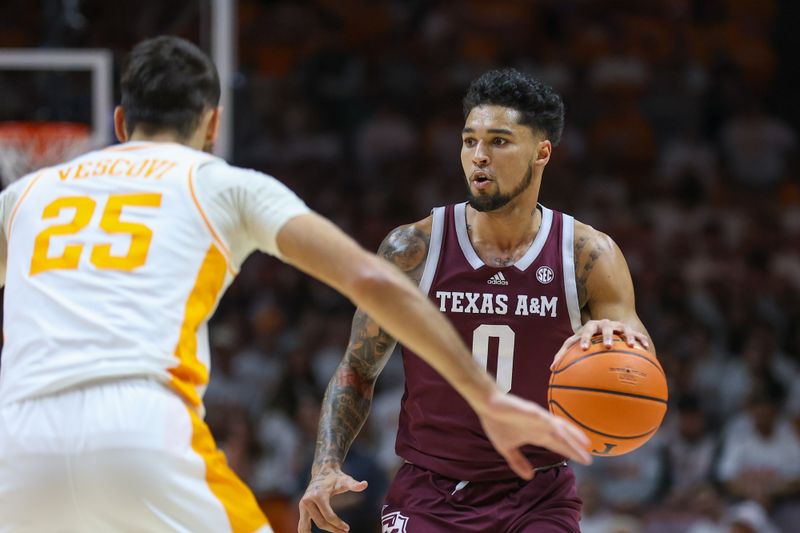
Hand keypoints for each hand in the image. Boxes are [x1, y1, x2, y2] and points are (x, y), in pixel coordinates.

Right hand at [298, 466, 367, 532]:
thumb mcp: (345, 480)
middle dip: (333, 529)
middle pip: (320, 522)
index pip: (328, 516)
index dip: (338, 524)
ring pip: (307, 525)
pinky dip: (304, 531)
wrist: (323, 471)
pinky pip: (301, 523)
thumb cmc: (336, 477)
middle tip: (344, 532)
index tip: (347, 528)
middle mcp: (308, 500)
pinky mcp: (302, 507)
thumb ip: (354, 484)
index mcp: (318, 495)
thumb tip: (364, 484)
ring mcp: (303, 505)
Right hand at [476, 391, 591, 479]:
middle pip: (562, 439)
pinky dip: (557, 425)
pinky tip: (565, 432)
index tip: (583, 461)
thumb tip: (529, 477)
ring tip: (586, 444)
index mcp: (536, 435)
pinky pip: (547, 420)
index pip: (557, 445)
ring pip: (559, 429)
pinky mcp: (532, 412)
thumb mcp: (506, 448)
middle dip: (575, 449)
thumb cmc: (497, 422)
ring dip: (572, 437)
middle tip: (589, 460)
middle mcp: (541, 427)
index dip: (570, 453)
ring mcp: (538, 419)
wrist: (486, 405)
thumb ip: (518, 462)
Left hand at [550, 319, 649, 370]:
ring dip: (627, 335)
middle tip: (607, 346)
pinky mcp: (630, 330)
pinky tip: (646, 349)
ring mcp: (618, 326)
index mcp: (589, 327)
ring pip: (623, 329)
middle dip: (606, 335)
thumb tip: (551, 369)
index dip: (584, 339)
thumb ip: (565, 355)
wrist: (605, 325)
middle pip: (605, 327)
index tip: (583, 349)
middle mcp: (604, 324)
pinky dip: (641, 340)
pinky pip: (637, 335)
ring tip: (630, 345)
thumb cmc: (587, 340)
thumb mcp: (576, 345)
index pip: (585, 331)